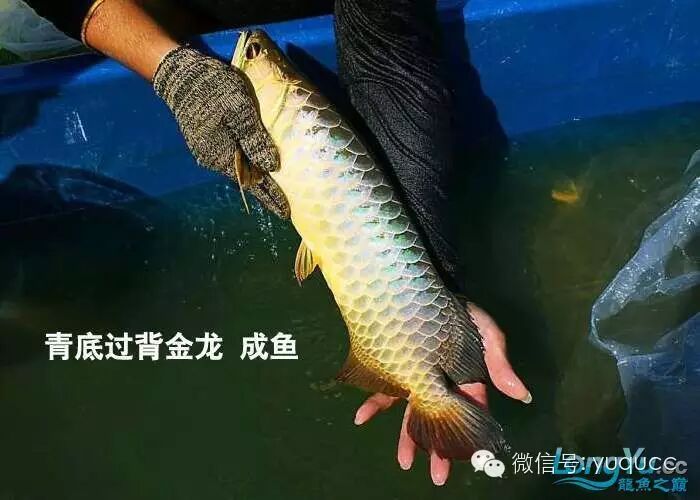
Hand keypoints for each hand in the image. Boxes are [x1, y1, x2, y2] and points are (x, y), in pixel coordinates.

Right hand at [153, 47, 289, 217]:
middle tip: (283, 208)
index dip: (271, 197)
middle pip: (246, 180)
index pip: (253, 184)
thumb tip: (272, 167)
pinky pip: (232, 157)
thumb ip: (256, 139)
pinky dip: (247, 164)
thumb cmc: (213, 89)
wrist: (180, 74)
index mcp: (223, 156)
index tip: (286, 213)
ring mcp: (208, 150)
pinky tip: (256, 165)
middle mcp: (214, 159)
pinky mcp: (206, 138)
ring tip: (274, 189)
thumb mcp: (240, 110)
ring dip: (256, 178)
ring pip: (239, 169)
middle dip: (265, 192)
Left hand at [353, 302, 530, 485]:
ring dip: (407, 436)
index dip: (470, 435)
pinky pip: (383, 389)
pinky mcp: (394, 367)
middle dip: (438, 446)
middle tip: (437, 475)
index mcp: (466, 376)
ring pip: (411, 411)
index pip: (470, 409)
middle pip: (440, 417)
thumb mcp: (485, 331)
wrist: (419, 285)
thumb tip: (522, 396)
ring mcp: (415, 375)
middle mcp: (440, 381)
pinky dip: (372, 405)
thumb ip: (499, 362)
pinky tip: (360, 418)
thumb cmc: (458, 310)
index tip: (469, 458)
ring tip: (404, 462)